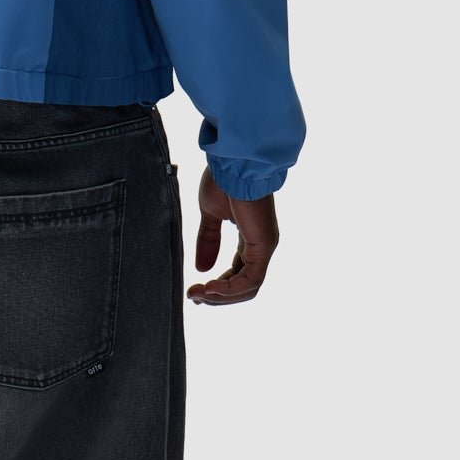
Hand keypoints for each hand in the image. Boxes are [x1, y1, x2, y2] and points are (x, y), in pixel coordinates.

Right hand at [187, 170, 279, 306]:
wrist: (233, 162)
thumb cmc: (224, 180)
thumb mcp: (210, 215)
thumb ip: (208, 240)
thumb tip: (201, 268)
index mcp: (250, 239)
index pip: (238, 273)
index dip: (218, 287)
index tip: (195, 290)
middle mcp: (261, 246)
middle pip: (243, 286)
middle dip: (218, 296)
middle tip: (194, 297)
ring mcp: (264, 246)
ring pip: (247, 288)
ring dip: (221, 296)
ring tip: (197, 294)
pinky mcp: (263, 246)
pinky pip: (249, 280)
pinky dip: (229, 289)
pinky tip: (209, 288)